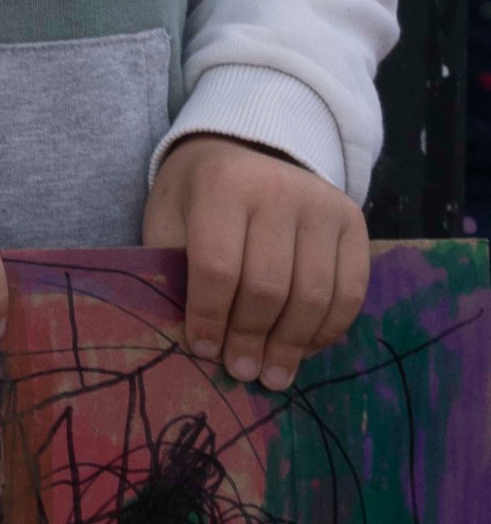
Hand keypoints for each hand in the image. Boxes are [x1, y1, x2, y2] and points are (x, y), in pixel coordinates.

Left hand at [146, 133, 366, 389]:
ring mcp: (323, 206)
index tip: (200, 350)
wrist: (247, 147)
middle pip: (268, 287)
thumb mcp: (169, 217)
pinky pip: (350, 291)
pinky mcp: (355, 223)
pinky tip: (304, 350)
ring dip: (292, 345)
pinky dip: (327, 329)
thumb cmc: (197, 194)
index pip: (217, 267)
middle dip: (251, 338)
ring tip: (273, 375)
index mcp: (221, 185)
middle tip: (241, 372)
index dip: (208, 317)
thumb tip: (193, 341)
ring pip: (313, 295)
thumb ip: (174, 267)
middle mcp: (278, 190)